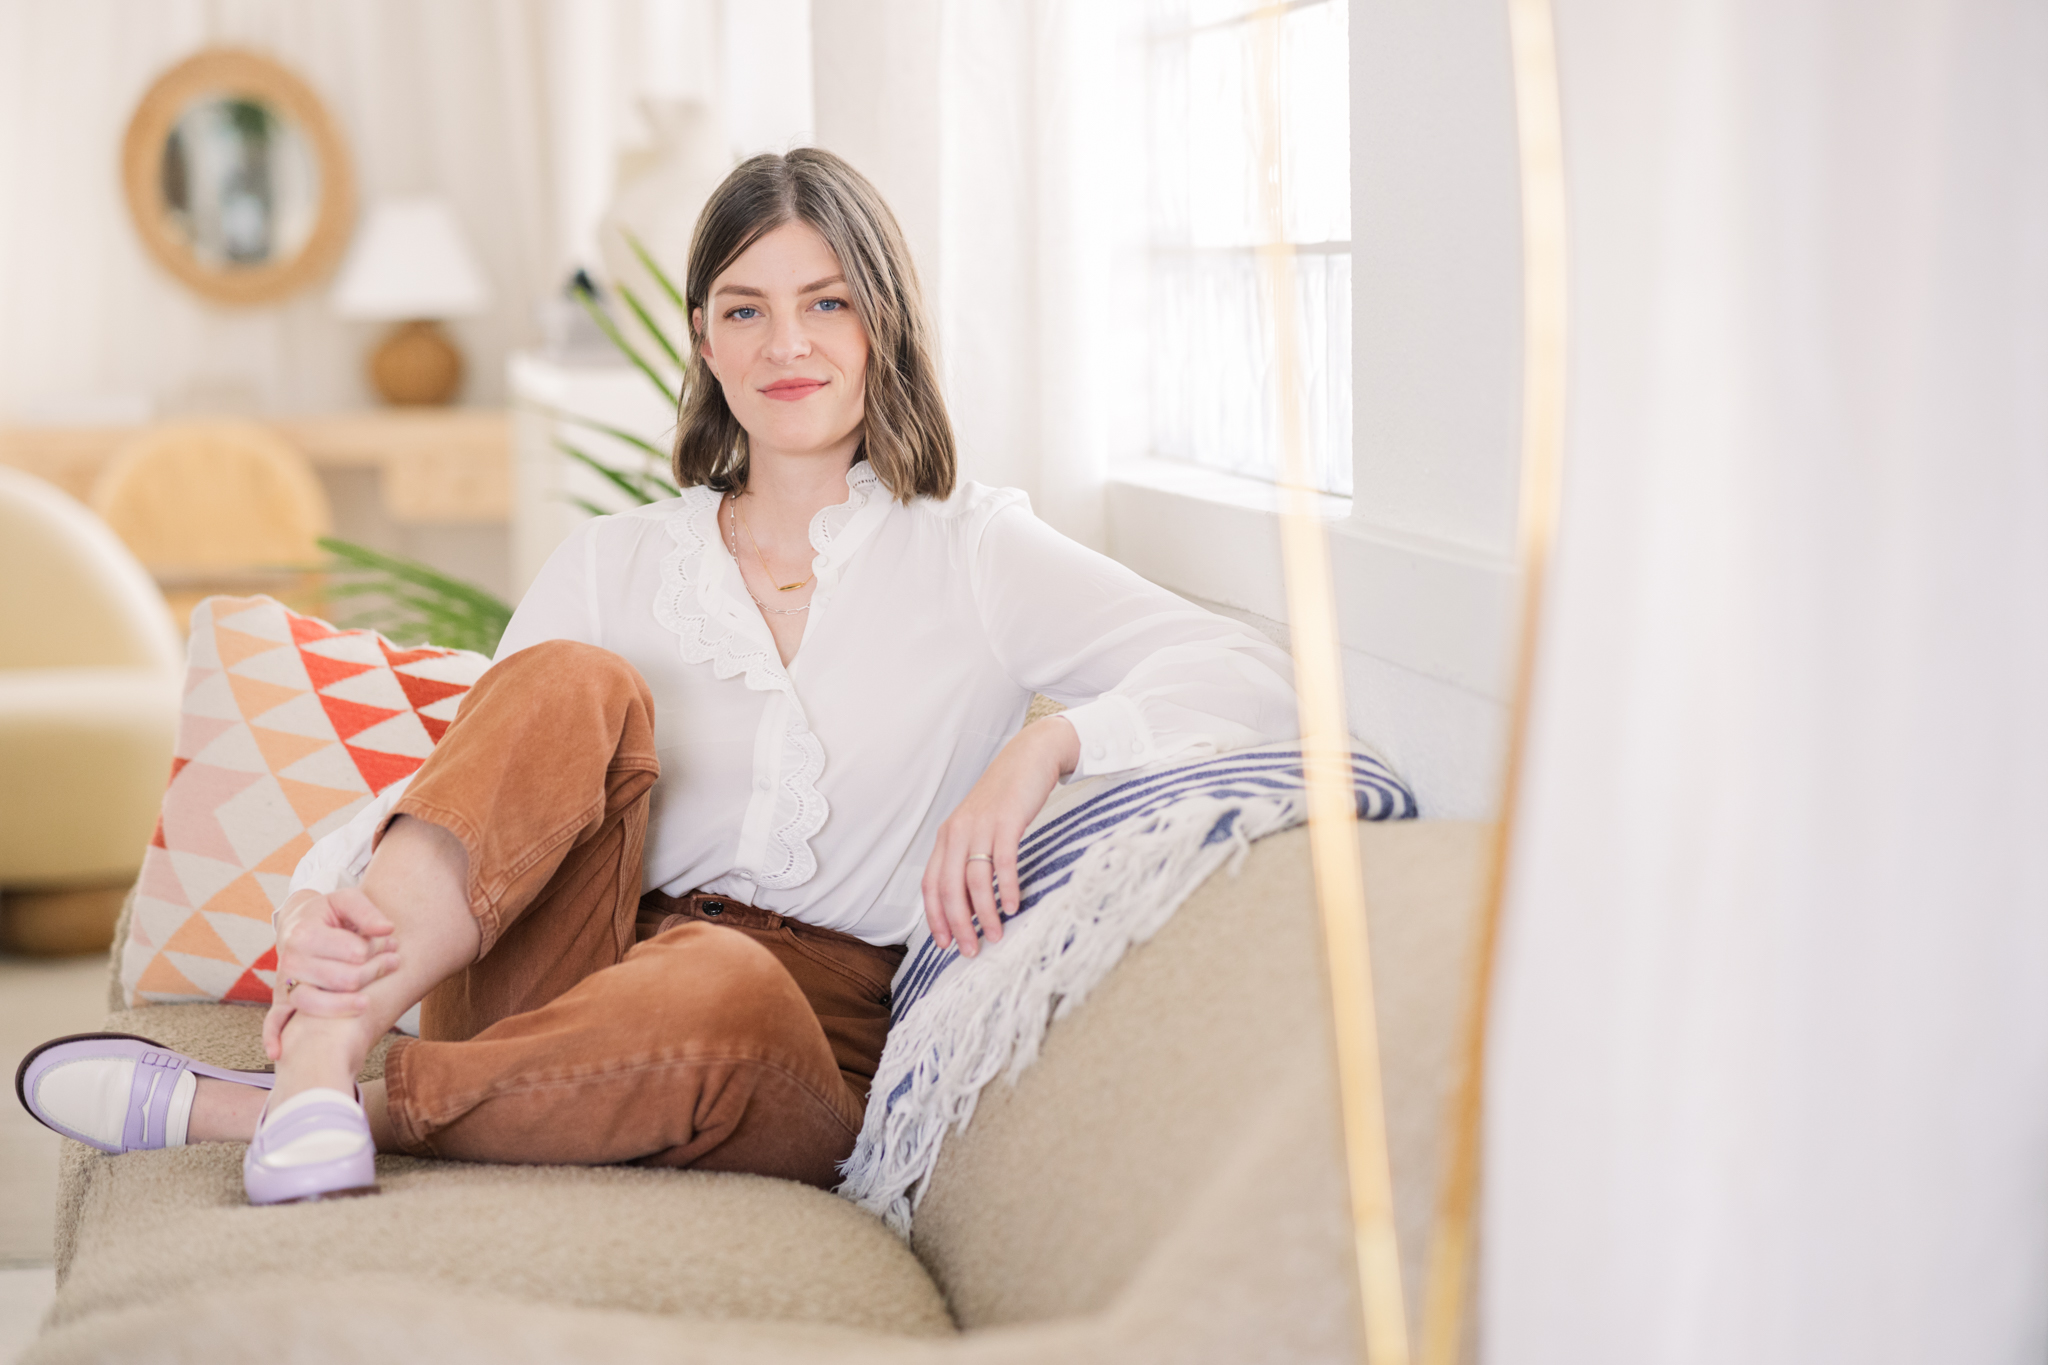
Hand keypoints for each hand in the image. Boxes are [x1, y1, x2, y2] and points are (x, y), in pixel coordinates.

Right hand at [263, 887, 400, 1060]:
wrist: (298, 923)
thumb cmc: (328, 914)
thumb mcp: (346, 900)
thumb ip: (366, 911)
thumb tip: (387, 929)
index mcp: (305, 933)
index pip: (352, 952)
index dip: (376, 950)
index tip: (391, 944)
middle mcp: (290, 958)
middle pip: (341, 979)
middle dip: (373, 973)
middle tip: (394, 961)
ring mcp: (285, 982)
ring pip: (313, 1003)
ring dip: (344, 1006)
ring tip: (367, 1002)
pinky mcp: (281, 998)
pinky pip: (273, 1020)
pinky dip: (274, 1036)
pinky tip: (279, 1053)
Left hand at [921, 716, 1079, 956]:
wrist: (1030, 757)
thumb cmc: (1006, 799)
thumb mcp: (979, 826)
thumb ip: (969, 856)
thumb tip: (970, 901)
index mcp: (947, 837)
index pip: (931, 885)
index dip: (935, 917)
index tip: (945, 945)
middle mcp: (958, 832)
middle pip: (950, 888)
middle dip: (958, 924)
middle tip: (971, 951)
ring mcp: (982, 826)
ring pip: (975, 880)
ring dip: (985, 913)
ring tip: (996, 935)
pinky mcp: (1007, 820)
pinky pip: (1002, 861)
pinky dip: (1006, 887)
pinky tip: (1012, 906)